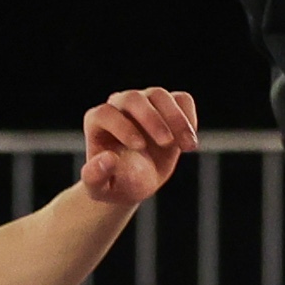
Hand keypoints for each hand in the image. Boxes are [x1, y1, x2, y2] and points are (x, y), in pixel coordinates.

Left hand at [77, 88, 201, 210]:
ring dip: (176, 119)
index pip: (106, 113)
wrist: (136, 181)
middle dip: (152, 119)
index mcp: (97, 121)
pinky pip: (182, 99)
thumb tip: (108, 159)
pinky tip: (188, 141)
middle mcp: (119, 107)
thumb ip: (95, 176)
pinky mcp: (167, 107)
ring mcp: (145, 104)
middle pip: (133, 98)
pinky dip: (189, 115)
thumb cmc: (114, 184)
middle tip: (166, 143)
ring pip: (159, 96)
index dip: (122, 127)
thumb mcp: (100, 188)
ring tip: (187, 146)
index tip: (139, 147)